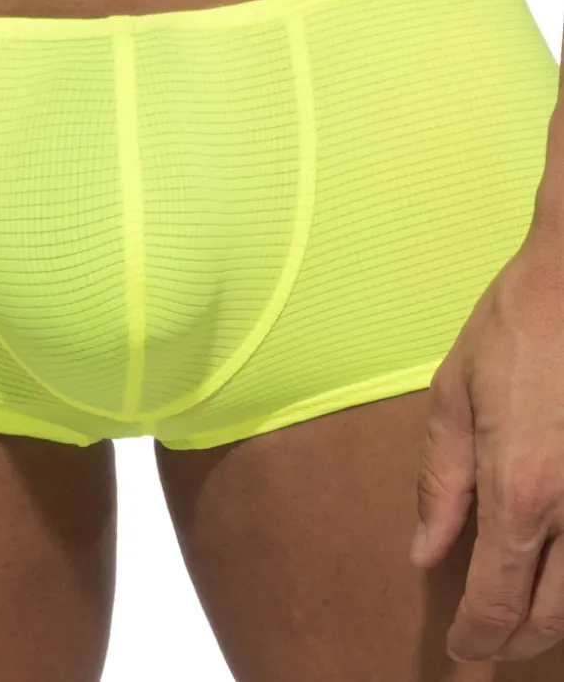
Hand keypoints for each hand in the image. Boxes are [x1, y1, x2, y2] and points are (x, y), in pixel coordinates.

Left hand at [411, 218, 563, 662]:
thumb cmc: (517, 328)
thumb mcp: (454, 395)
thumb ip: (442, 481)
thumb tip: (426, 552)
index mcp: (520, 488)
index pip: (498, 597)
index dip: (478, 633)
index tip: (462, 649)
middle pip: (555, 613)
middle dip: (517, 638)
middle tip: (488, 642)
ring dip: (560, 619)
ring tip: (528, 621)